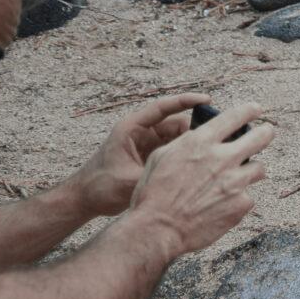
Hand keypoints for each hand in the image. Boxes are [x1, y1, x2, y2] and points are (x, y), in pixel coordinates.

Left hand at [61, 94, 209, 218]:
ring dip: (191, 146)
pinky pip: (173, 152)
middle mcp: (142, 133)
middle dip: (195, 130)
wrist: (85, 199)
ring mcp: (148, 146)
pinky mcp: (151, 158)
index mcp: (132, 128)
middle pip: (176, 124)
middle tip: (214, 141)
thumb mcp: (129, 180)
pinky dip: (185, 157)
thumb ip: (156, 173)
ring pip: (177, 139)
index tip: (207, 99)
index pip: (163, 108)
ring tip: (209, 156)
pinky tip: (198, 167)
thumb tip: (185, 172)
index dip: (186, 101)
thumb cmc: (100, 186)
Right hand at [123, 103, 271, 254]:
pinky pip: (248, 196)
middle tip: (265, 133)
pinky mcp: (241, 204)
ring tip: (236, 178)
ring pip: (259, 168)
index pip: (236, 116)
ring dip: (250, 170)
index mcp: (201, 142)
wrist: (158, 228)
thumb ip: (187, 143)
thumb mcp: (163, 156)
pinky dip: (239, 198)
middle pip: (262, 137)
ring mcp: (235, 182)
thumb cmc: (154, 193)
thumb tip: (202, 135)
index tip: (255, 109)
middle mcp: (222, 158)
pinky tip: (222, 205)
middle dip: (266, 132)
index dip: (249, 110)